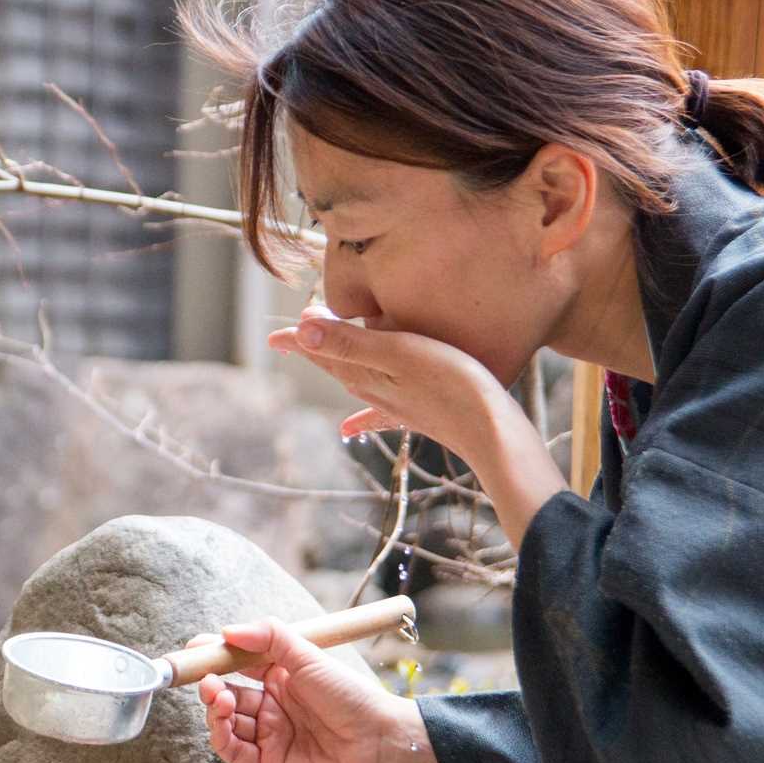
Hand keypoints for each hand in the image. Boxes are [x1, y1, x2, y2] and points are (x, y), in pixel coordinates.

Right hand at [192, 617, 441, 762]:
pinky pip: (233, 751)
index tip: (196, 647)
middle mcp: (269, 705)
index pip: (236, 664)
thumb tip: (227, 630)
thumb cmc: (349, 694)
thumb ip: (269, 637)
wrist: (378, 736)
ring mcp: (268, 734)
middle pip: (224, 694)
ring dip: (215, 708)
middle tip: (207, 678)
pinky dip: (220, 735)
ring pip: (225, 722)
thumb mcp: (308, 655)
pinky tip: (223, 719)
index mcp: (278, 677)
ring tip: (222, 697)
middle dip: (210, 685)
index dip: (214, 656)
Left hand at [269, 304, 506, 457]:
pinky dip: (360, 416)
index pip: (321, 352)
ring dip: (335, 367)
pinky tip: (348, 430)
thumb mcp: (398, 352)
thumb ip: (350, 342)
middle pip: (334, 365)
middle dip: (312, 349)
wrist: (490, 431)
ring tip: (317, 362)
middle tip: (288, 338)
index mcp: (365, 373)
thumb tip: (302, 331)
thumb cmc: (449, 383)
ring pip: (354, 381)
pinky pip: (377, 412)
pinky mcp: (416, 413)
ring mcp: (394, 404)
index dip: (298, 339)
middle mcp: (373, 390)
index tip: (273, 335)